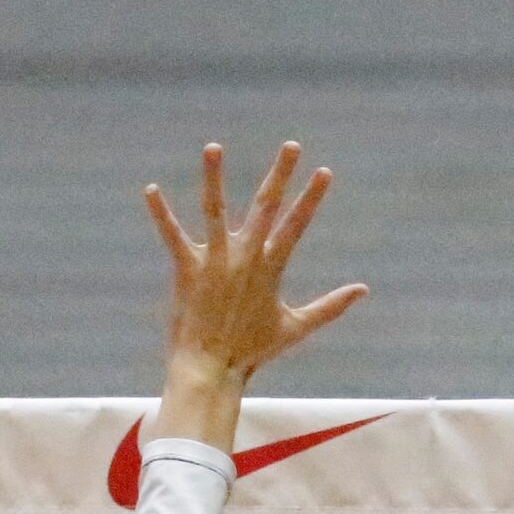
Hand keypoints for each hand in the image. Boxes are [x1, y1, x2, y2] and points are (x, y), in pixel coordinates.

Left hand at [145, 141, 366, 384]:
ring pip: (215, 209)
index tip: (324, 171)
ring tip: (213, 147)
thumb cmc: (253, 351)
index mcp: (271, 268)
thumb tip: (363, 290)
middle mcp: (246, 258)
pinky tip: (150, 189)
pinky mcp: (187, 269)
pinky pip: (172, 235)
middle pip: (266, 206)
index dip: (312, 198)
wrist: (212, 368)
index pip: (297, 225)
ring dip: (214, 177)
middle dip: (281, 174)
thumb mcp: (297, 327)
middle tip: (291, 145)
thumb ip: (331, 307)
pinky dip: (161, 213)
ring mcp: (216, 261)